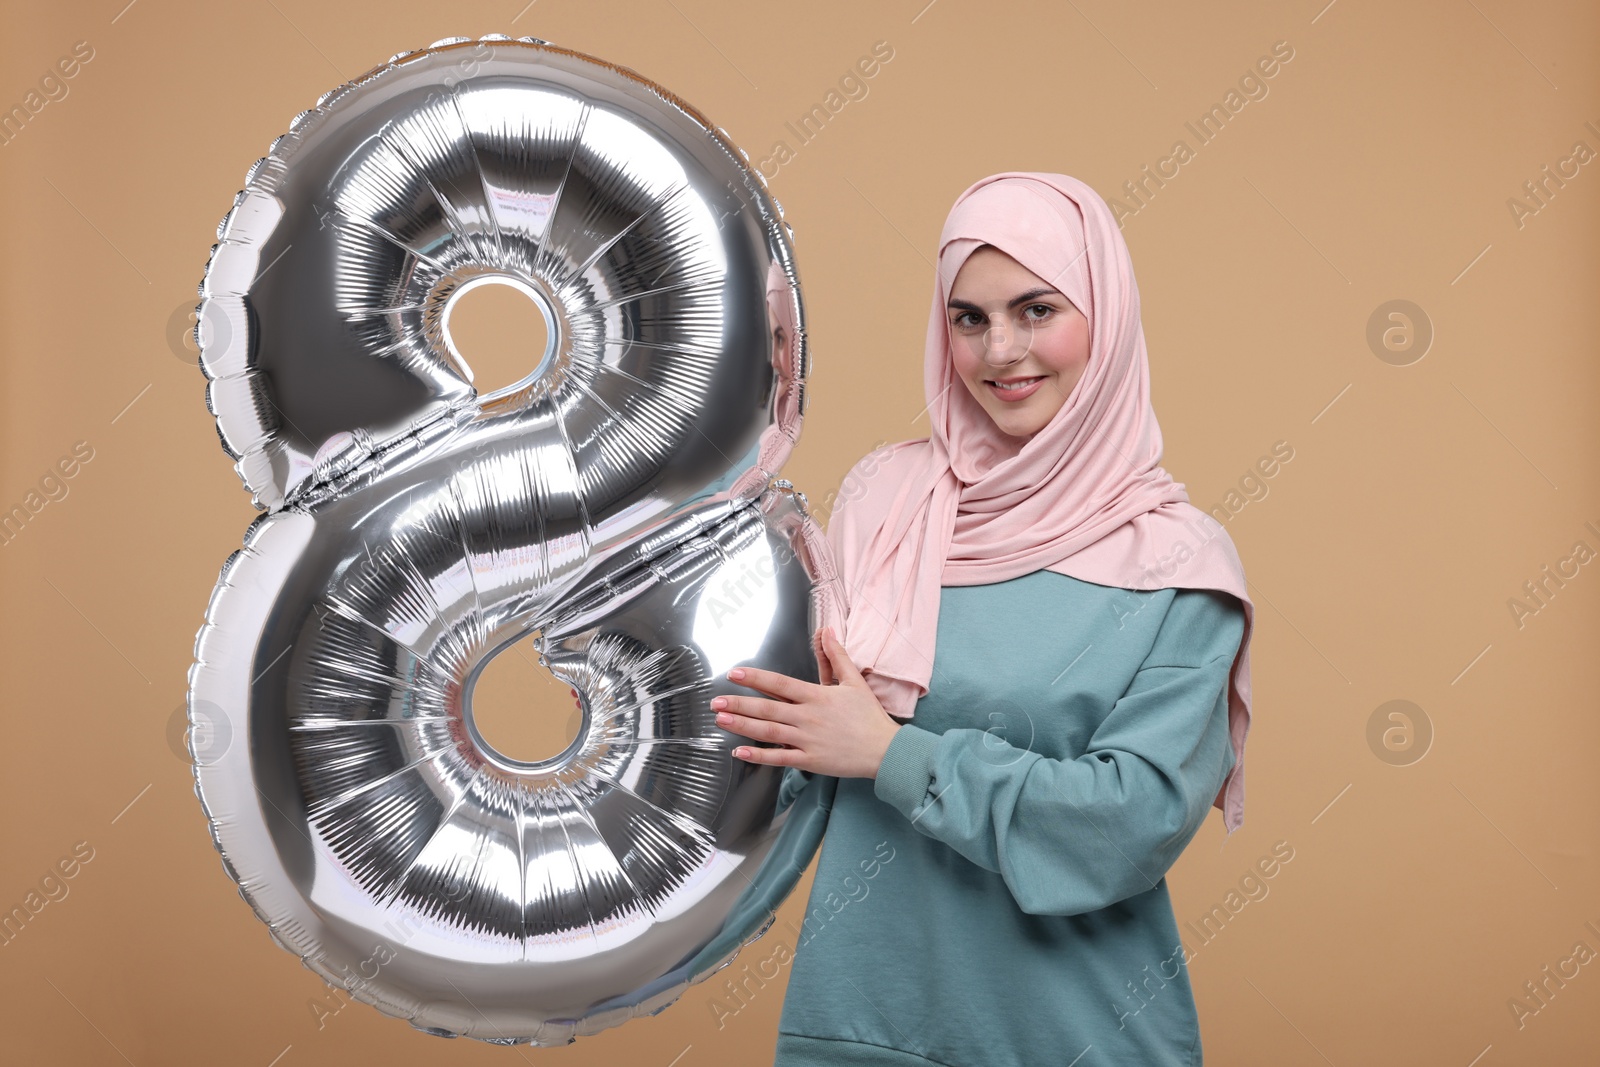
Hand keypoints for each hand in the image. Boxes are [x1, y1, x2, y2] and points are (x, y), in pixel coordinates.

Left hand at [712, 626, 902, 778]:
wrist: (884, 750)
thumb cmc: (869, 716)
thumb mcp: (854, 681)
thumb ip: (837, 656)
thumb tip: (827, 630)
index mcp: (817, 696)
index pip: (780, 683)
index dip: (755, 678)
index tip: (734, 674)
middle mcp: (808, 717)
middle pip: (767, 708)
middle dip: (739, 703)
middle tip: (715, 701)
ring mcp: (807, 740)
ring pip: (768, 732)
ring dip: (742, 725)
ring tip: (721, 719)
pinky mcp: (810, 760)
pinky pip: (779, 758)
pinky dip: (758, 756)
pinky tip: (739, 751)